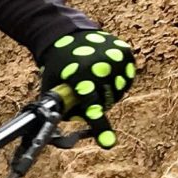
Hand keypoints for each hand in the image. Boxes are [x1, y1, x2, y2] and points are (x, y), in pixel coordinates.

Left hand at [37, 29, 138, 146]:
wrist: (67, 33)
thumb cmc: (57, 65)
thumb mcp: (51, 87)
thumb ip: (61, 109)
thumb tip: (68, 135)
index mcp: (82, 75)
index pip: (92, 106)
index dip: (100, 127)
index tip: (109, 144)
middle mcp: (102, 66)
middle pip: (107, 102)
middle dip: (97, 104)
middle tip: (84, 92)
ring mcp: (116, 58)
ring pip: (118, 92)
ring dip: (108, 93)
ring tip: (93, 79)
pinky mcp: (125, 53)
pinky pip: (126, 79)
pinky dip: (116, 81)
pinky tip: (104, 72)